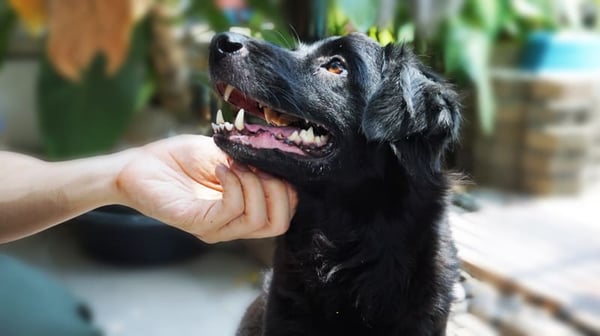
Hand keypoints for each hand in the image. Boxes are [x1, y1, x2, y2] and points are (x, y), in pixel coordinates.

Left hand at [115, 135, 296, 242]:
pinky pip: (230, 210)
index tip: (272, 162)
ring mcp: (215, 227)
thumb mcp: (225, 153)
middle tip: (259, 167)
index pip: (283, 214)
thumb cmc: (179, 159)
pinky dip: (234, 185)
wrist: (139, 164)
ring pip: (258, 220)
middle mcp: (232, 224)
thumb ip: (251, 159)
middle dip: (279, 191)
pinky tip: (221, 168)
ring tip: (234, 164)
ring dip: (254, 184)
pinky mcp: (196, 222)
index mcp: (242, 210)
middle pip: (278, 224)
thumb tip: (280, 157)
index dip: (288, 189)